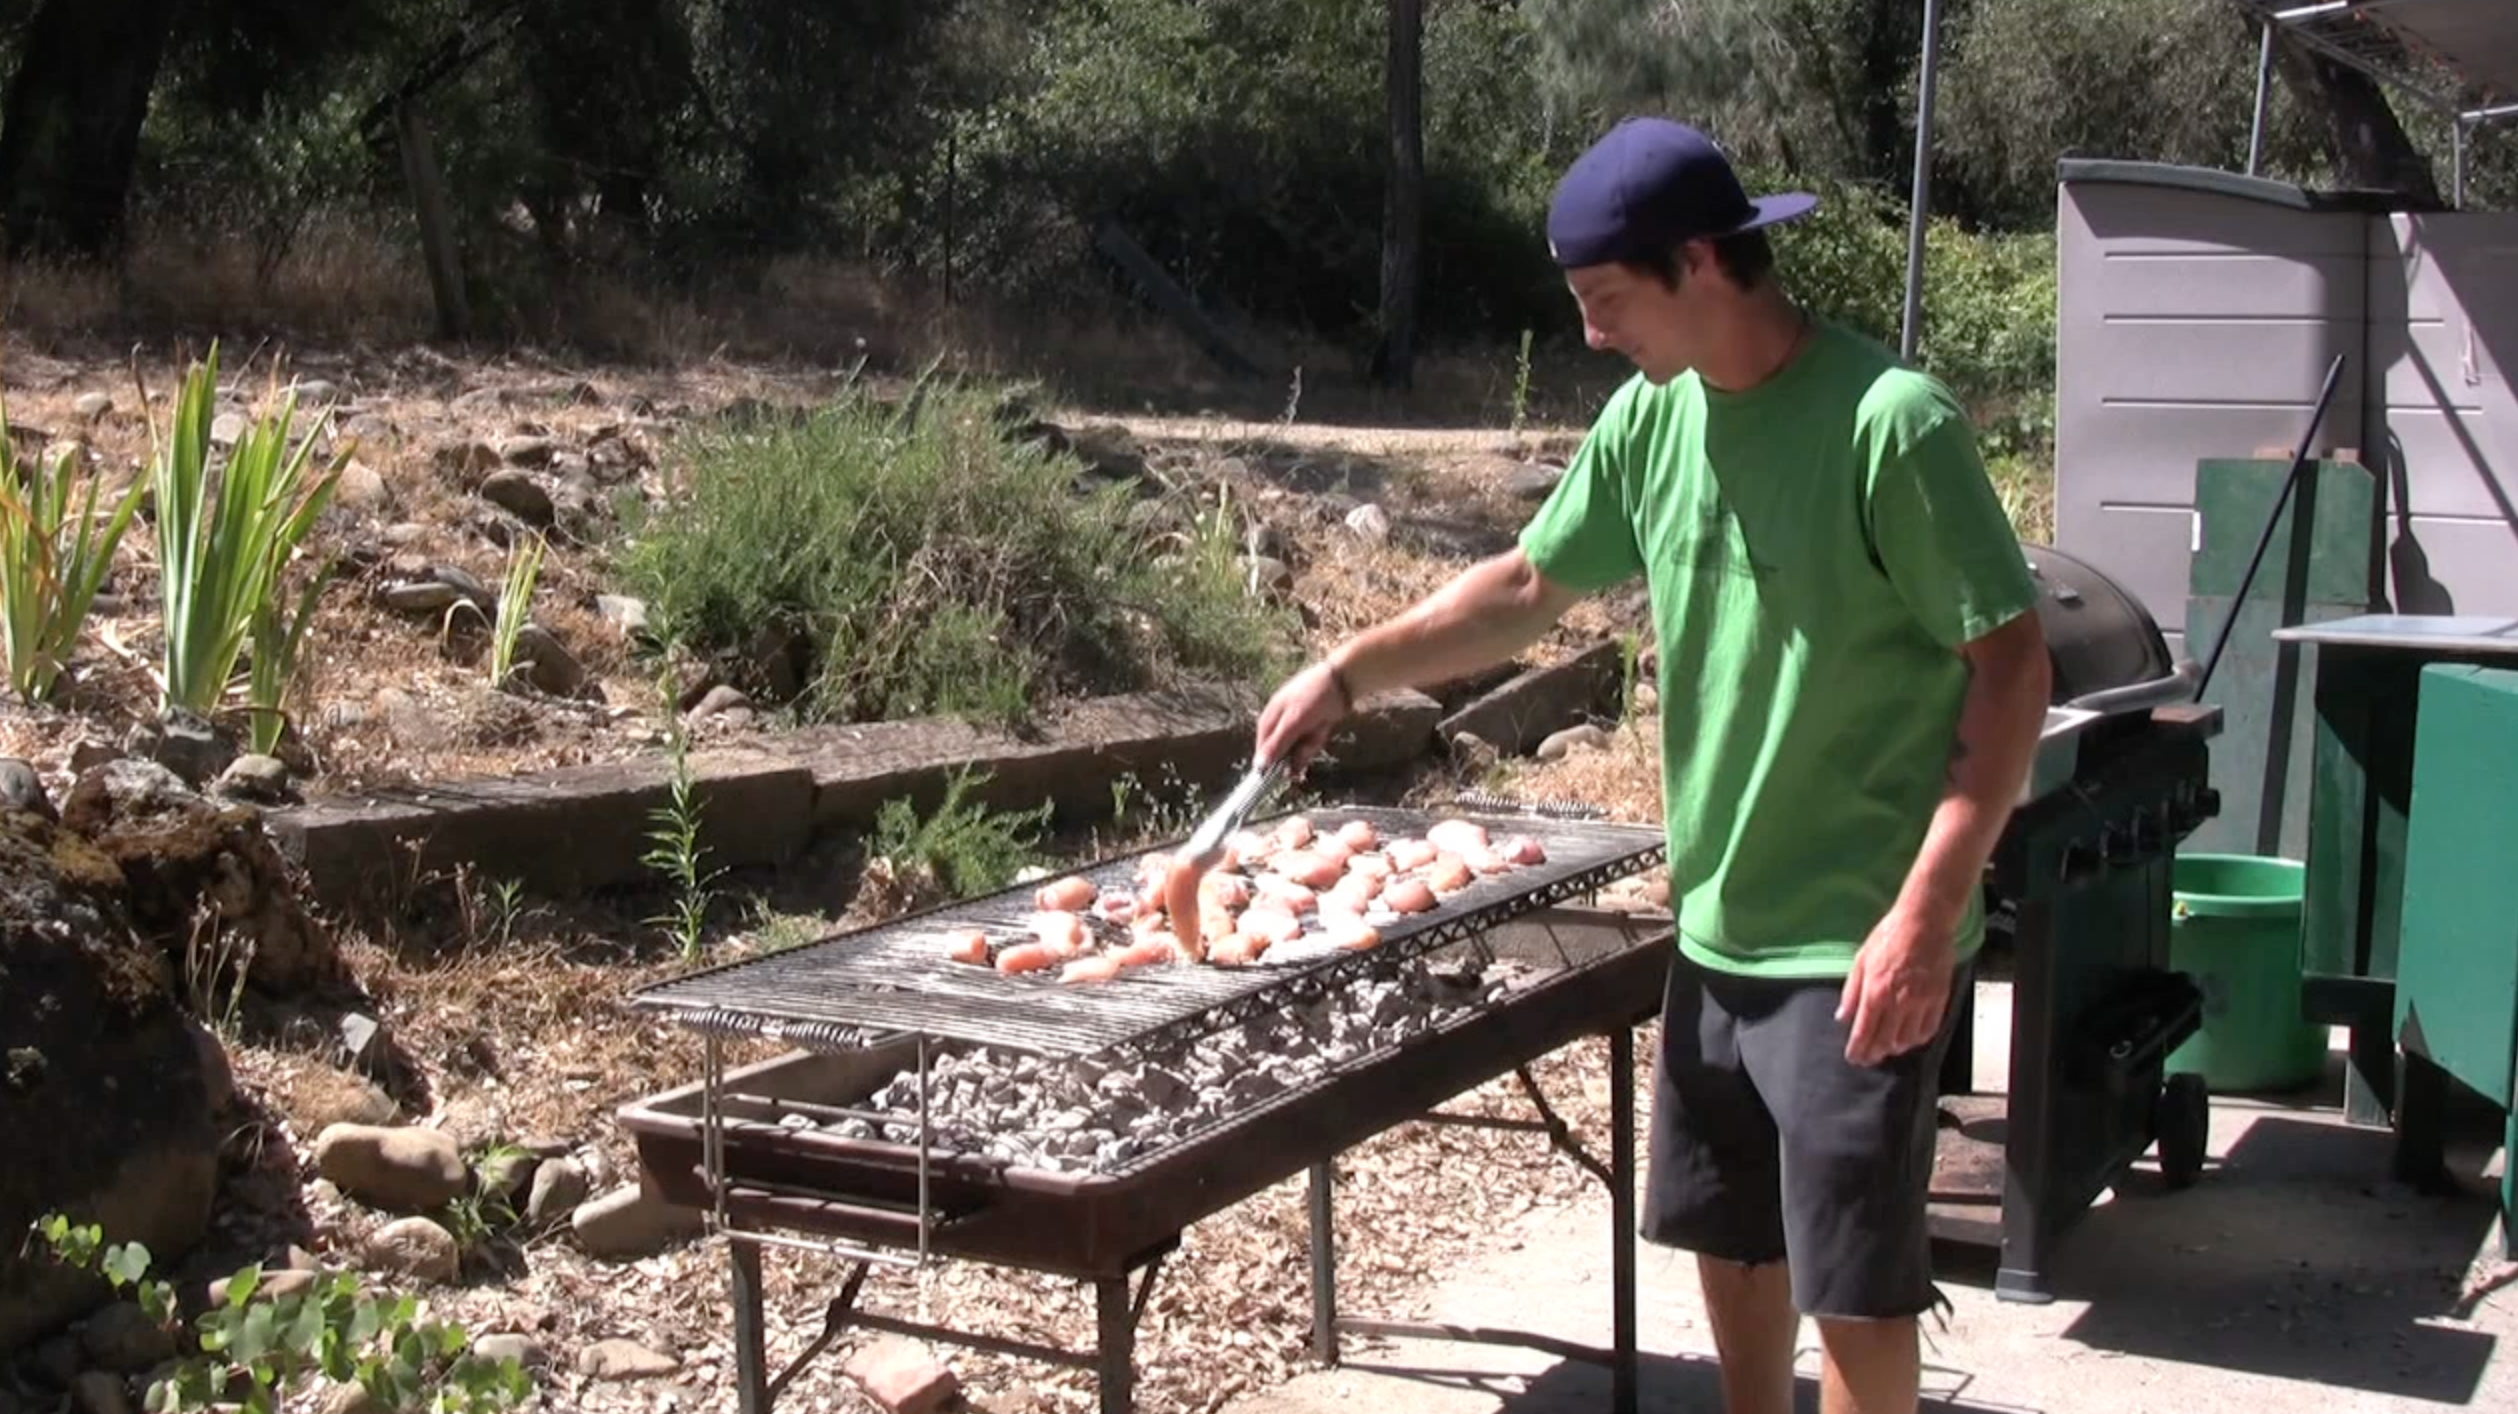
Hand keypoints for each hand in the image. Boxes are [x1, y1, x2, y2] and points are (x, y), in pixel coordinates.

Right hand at [1255, 659, 1353, 776]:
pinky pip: (1310, 744)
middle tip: (1309, 741)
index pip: (1263, 752)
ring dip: (1310, 746)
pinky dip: (1317, 740)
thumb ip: (1277, 744)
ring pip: (1299, 751)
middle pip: (1283, 754)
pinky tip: (1323, 728)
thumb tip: (1258, 766)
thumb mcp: (1294, 722)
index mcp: (1269, 721)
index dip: (1271, 764)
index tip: (1281, 775)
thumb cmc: (1313, 697)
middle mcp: (1279, 726)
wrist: (1342, 681)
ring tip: (1319, 728)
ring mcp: (1295, 728)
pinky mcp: (1309, 729)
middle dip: (1298, 753)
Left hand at [1835, 907, 1956, 1066]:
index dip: (1858, 1049)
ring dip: (1896, 1047)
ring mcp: (1921, 1002)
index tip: (1854, 1058)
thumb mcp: (1861, 960)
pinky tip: (1911, 1038)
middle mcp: (1898, 1002)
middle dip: (1874, 1054)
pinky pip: (1929, 1028)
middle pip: (1885, 1040)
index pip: (1864, 1032)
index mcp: (1875, 992)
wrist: (1924, 922)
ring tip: (1888, 1048)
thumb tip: (1843, 1016)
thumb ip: (1852, 992)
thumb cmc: (1889, 936)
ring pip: (1908, 1039)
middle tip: (1868, 1059)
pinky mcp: (1939, 998)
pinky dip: (1919, 1039)